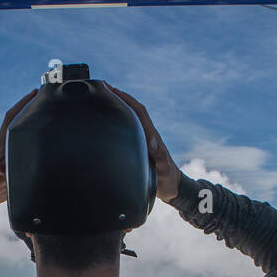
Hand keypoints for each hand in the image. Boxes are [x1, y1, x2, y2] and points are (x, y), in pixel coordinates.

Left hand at [0, 89, 37, 209]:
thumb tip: (0, 165)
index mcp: (1, 143)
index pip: (11, 117)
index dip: (22, 104)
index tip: (34, 94)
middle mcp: (2, 139)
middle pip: (15, 114)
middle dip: (28, 103)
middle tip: (43, 94)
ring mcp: (5, 142)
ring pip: (17, 120)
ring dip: (28, 111)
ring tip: (43, 104)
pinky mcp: (8, 147)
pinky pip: (19, 129)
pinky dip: (28, 122)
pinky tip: (38, 122)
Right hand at [107, 84, 182, 202]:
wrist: (173, 188)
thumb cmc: (168, 180)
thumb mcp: (165, 170)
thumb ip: (161, 157)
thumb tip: (153, 143)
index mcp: (152, 137)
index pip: (139, 112)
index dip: (126, 99)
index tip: (112, 90)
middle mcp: (149, 135)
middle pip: (134, 110)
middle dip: (120, 97)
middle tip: (103, 87)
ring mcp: (146, 139)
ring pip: (132, 117)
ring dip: (120, 105)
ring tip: (105, 98)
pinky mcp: (143, 146)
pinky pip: (131, 127)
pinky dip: (121, 119)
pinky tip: (111, 120)